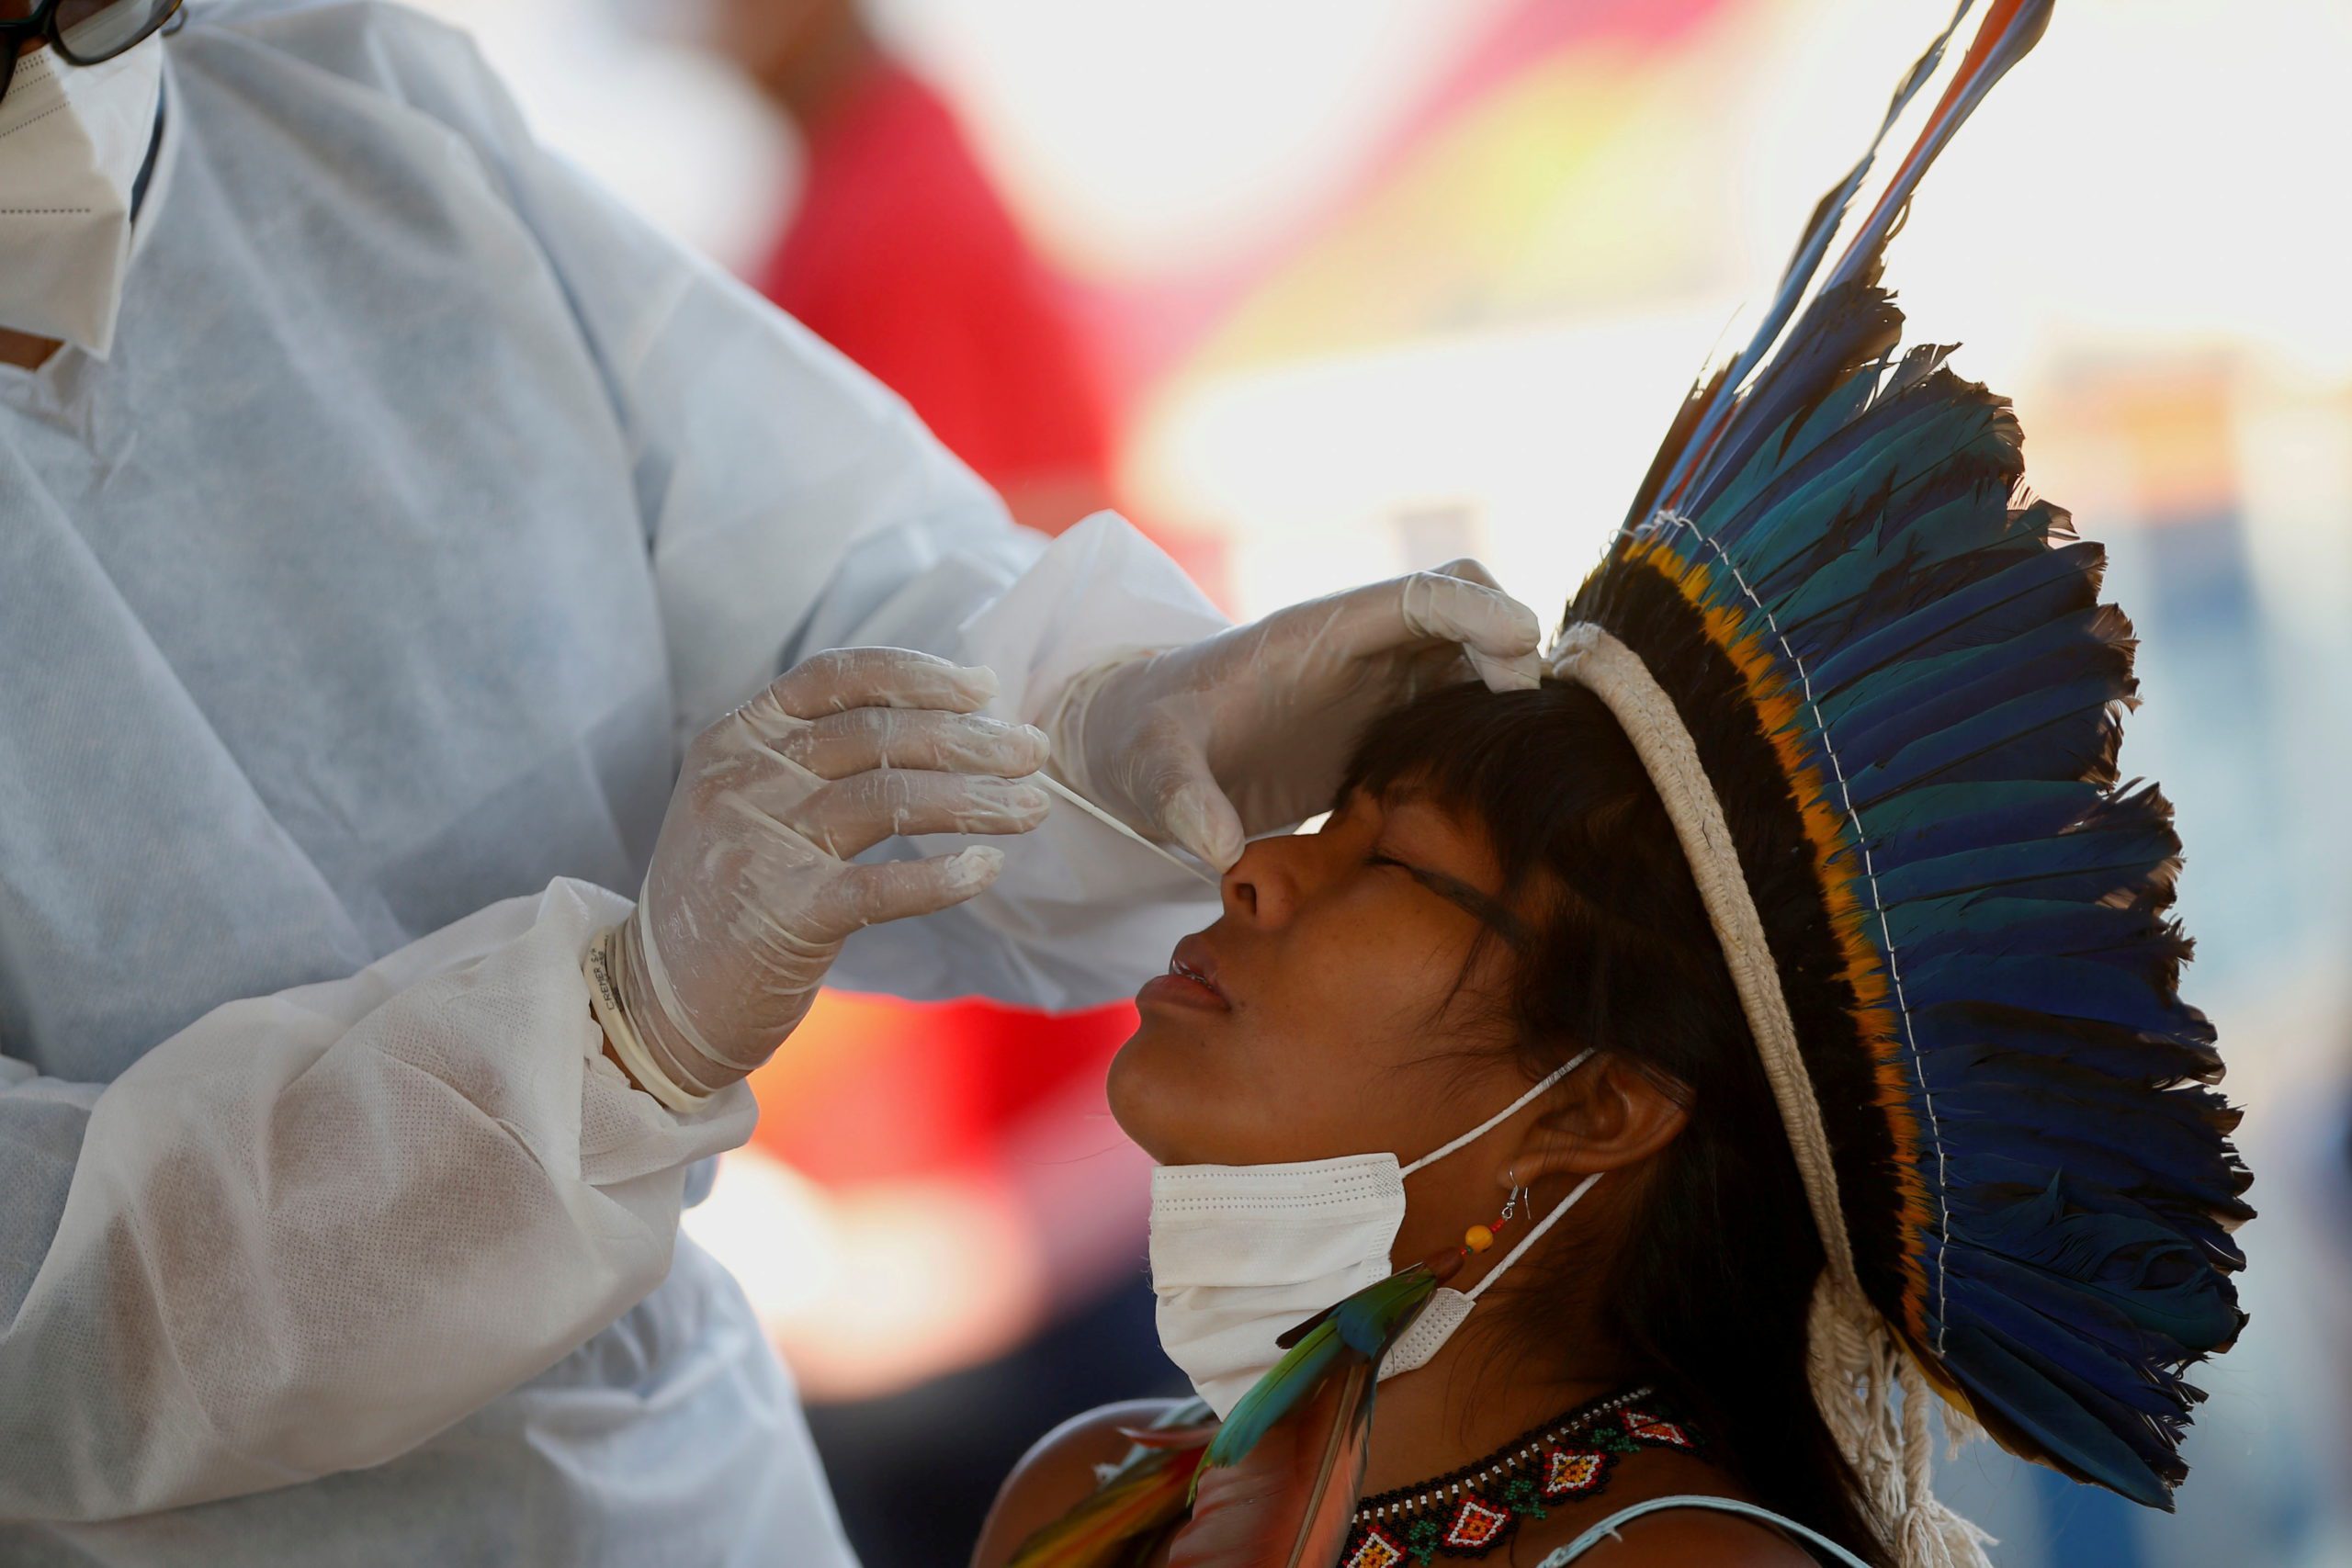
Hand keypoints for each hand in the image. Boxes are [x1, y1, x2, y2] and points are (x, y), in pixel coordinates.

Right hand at [605, 648, 1051, 1096]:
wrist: (654, 1005)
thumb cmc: (726, 900)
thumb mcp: (748, 806)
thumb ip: (815, 762)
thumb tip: (939, 725)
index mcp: (736, 739)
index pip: (837, 677)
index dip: (918, 675)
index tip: (985, 687)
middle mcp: (744, 779)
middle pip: (880, 735)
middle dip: (971, 738)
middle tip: (1033, 750)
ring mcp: (761, 844)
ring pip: (893, 798)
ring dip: (976, 799)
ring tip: (1031, 806)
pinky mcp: (784, 914)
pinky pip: (885, 885)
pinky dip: (945, 875)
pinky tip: (987, 868)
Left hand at [1048, 561, 1540, 868]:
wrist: (1142, 752)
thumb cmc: (1145, 742)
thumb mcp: (1150, 767)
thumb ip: (1180, 798)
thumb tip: (1216, 848)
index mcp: (1313, 636)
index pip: (1413, 596)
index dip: (1473, 610)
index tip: (1522, 644)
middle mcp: (1360, 649)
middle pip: (1465, 609)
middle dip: (1511, 644)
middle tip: (1527, 716)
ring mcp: (1379, 686)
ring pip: (1474, 659)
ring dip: (1511, 691)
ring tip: (1530, 754)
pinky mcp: (1385, 729)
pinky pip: (1460, 712)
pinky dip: (1490, 732)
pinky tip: (1498, 787)